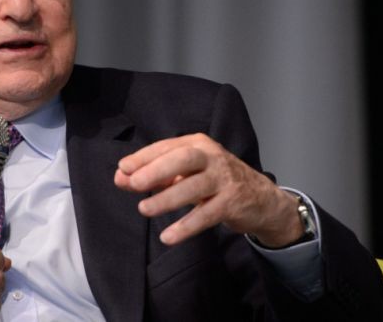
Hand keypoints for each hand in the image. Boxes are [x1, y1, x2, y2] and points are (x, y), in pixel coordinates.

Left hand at [114, 133, 303, 246]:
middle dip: (156, 170)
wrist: (261, 199)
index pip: (167, 147)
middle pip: (183, 159)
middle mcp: (212, 157)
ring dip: (167, 198)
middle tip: (134, 183)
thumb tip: (121, 177)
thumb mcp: (186, 174)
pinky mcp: (232, 203)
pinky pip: (206, 215)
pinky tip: (168, 236)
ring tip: (145, 209)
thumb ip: (154, 176)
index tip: (122, 169)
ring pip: (194, 186)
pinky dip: (186, 226)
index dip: (143, 158)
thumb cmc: (216, 182)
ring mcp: (224, 179)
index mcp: (197, 144)